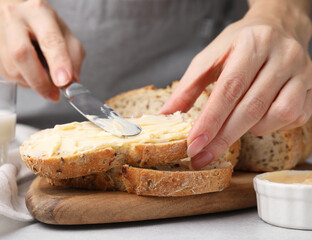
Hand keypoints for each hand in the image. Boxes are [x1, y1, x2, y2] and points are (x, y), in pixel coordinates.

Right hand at [0, 0, 84, 100]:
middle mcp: (12, 17)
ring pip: (12, 70)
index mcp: (38, 11)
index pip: (49, 38)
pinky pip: (4, 75)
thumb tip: (70, 82)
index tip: (64, 82)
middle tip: (53, 94)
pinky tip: (27, 72)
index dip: (58, 62)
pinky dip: (20, 81)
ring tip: (41, 77)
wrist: (18, 19)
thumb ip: (73, 59)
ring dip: (31, 82)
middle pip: (21, 54)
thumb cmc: (45, 29)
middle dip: (40, 81)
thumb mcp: (67, 37)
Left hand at [159, 1, 311, 168]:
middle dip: (224, 137)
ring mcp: (302, 72)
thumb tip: (165, 115)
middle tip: (202, 156)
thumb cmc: (238, 45)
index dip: (210, 120)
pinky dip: (273, 126)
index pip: (229, 89)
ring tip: (234, 124)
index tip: (193, 144)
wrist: (277, 28)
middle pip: (252, 107)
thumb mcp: (209, 58)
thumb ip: (187, 87)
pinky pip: (296, 117)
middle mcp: (282, 56)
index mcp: (252, 44)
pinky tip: (258, 120)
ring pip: (279, 115)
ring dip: (251, 129)